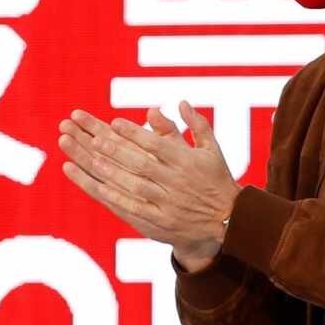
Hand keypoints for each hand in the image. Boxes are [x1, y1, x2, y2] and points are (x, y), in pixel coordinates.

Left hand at [58, 102, 238, 273]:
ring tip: (94, 160)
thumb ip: (196, 124)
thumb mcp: (212, 149)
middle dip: (117, 151)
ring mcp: (168, 203)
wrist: (230, 220)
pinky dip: (117, 199)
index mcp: (187, 162)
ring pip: (136, 186)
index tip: (114, 122)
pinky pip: (136, 209)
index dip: (134, 133)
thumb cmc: (216, 179)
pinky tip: (100, 189)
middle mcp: (177, 181)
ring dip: (114, 174)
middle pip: (143, 164)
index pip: (157, 144)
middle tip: (95, 139)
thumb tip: (180, 101)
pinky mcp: (161, 222)